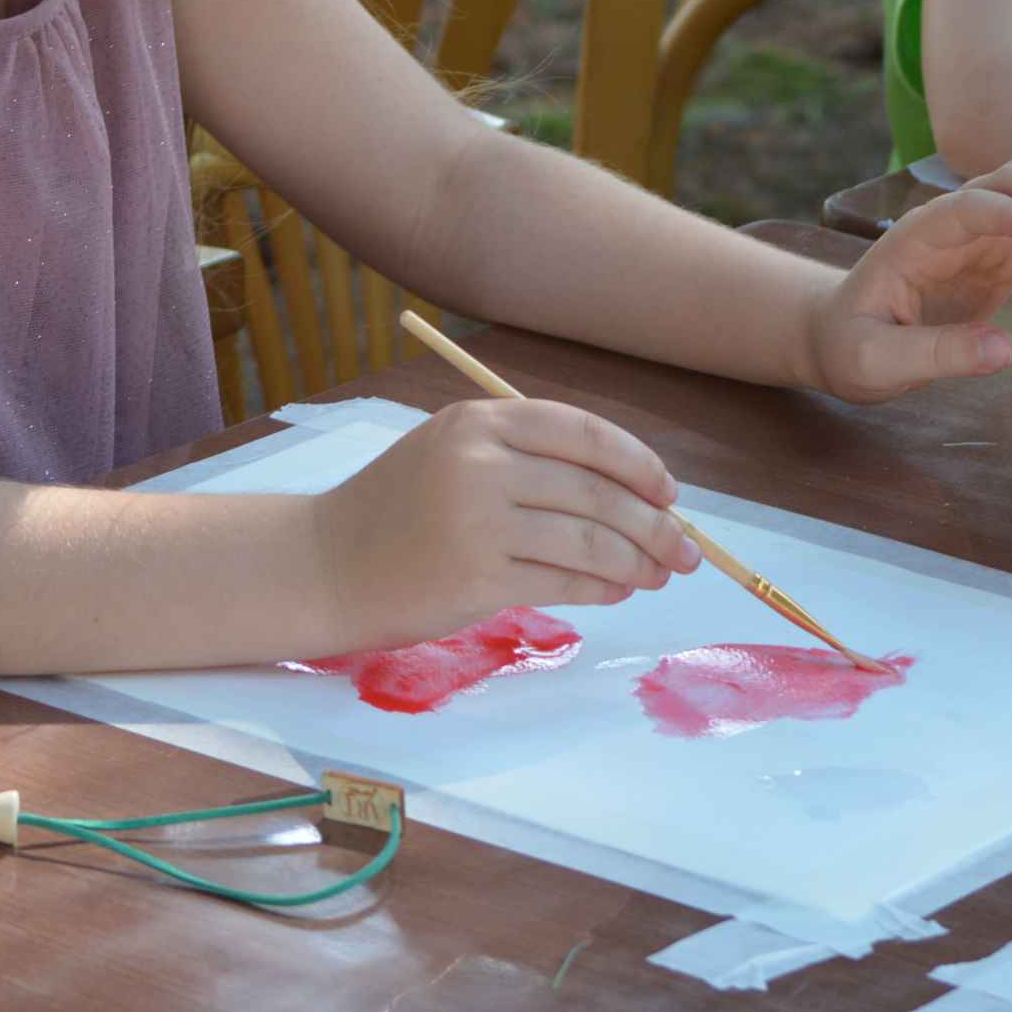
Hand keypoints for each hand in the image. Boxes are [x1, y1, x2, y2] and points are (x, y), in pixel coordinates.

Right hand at [315, 398, 698, 646]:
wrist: (324, 564)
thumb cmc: (396, 509)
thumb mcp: (451, 451)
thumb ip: (527, 457)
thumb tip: (632, 489)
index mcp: (481, 421)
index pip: (584, 433)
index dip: (638, 464)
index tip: (671, 493)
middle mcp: (482, 463)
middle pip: (597, 490)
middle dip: (656, 524)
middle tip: (687, 550)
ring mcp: (478, 521)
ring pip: (589, 539)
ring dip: (637, 561)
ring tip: (659, 574)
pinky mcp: (476, 578)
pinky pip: (564, 582)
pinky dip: (602, 588)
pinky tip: (618, 591)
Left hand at [807, 131, 1011, 403]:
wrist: (839, 336)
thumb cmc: (850, 347)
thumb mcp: (877, 361)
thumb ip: (937, 354)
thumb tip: (1005, 348)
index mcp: (915, 239)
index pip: (964, 212)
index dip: (1004, 215)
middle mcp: (949, 223)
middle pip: (1002, 183)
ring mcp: (976, 232)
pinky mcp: (998, 249)